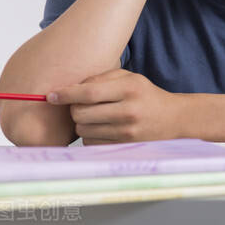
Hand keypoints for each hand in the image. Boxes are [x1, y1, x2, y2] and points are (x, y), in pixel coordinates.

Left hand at [47, 69, 185, 144]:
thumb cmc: (146, 95)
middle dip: (75, 109)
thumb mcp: (130, 78)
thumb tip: (69, 90)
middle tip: (83, 105)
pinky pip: (91, 142)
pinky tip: (104, 128)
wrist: (173, 119)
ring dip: (83, 123)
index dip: (66, 94)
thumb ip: (101, 78)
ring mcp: (126, 131)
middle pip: (80, 113)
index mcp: (130, 88)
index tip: (51, 96)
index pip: (89, 92)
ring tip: (97, 117)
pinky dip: (91, 135)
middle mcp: (128, 110)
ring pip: (83, 129)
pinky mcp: (123, 147)